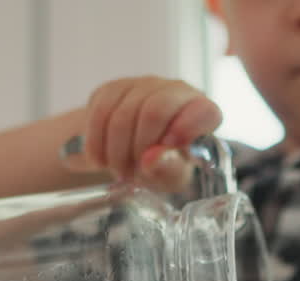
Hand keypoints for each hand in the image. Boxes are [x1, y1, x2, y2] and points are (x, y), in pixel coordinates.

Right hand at [65, 76, 222, 191]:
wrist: (136, 155)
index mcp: (203, 112)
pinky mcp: (114, 88)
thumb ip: (169, 168)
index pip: (201, 111)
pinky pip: (100, 111)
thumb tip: (151, 159)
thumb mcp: (174, 176)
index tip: (167, 153)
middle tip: (132, 174)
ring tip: (118, 171)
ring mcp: (144, 85)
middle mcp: (177, 90)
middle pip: (154, 110)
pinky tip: (100, 160)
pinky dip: (96, 142)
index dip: (185, 131)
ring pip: (123, 112)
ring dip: (115, 150)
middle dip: (138, 149)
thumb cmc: (166, 166)